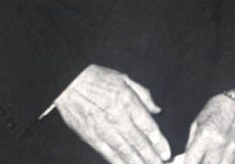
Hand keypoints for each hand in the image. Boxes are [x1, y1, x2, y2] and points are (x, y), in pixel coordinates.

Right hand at [55, 65, 170, 163]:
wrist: (68, 83)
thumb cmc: (97, 79)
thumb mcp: (124, 79)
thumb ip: (143, 95)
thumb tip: (157, 110)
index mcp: (127, 102)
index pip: (148, 126)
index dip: (159, 142)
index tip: (166, 152)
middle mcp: (117, 118)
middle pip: (138, 142)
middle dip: (151, 157)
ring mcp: (103, 129)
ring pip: (124, 151)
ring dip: (137, 162)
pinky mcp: (91, 137)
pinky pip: (108, 153)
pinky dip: (118, 163)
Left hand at [176, 94, 234, 163]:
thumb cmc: (216, 110)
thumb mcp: (198, 123)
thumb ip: (191, 144)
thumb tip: (184, 160)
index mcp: (206, 134)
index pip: (192, 161)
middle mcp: (220, 143)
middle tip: (199, 161)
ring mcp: (234, 148)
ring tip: (210, 160)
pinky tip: (220, 161)